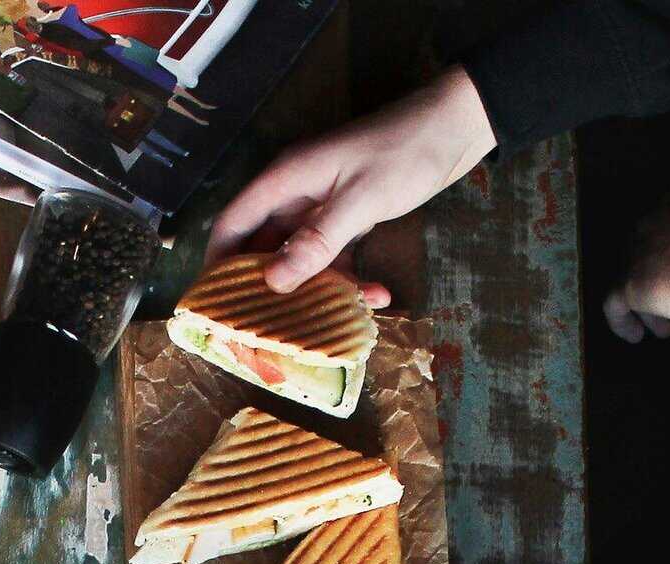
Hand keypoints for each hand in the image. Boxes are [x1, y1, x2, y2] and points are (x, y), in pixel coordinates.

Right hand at [208, 66, 494, 297]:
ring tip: (339, 319)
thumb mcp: (361, 200)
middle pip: (263, 249)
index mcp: (285, 181)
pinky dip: (348, 278)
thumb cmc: (406, 151)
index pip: (232, 225)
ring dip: (319, 290)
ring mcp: (320, 206)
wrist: (456, 126)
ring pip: (300, 259)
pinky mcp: (345, 217)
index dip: (216, 265)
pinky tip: (375, 295)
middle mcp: (295, 195)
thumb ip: (317, 241)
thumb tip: (273, 282)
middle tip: (273, 330)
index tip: (212, 306)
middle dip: (268, 290)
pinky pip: (333, 256)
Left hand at [602, 197, 669, 339]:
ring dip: (648, 306)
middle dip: (660, 280)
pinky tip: (636, 336)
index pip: (667, 227)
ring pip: (633, 279)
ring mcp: (639, 249)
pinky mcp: (630, 282)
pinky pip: (613, 305)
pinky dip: (622, 321)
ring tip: (664, 327)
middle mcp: (654, 217)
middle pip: (645, 253)